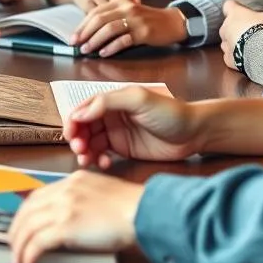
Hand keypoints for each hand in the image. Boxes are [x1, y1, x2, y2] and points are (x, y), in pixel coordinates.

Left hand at [9, 171, 142, 262]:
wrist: (142, 211)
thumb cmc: (132, 208)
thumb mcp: (102, 193)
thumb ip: (83, 200)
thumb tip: (70, 219)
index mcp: (74, 180)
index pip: (39, 195)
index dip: (26, 212)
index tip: (22, 224)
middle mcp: (65, 190)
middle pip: (28, 209)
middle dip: (17, 228)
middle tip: (13, 243)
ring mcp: (64, 207)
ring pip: (28, 226)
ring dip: (19, 244)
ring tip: (18, 258)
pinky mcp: (67, 227)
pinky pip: (38, 243)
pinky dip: (29, 255)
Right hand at [64, 85, 199, 167]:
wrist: (193, 133)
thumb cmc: (170, 112)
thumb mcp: (139, 100)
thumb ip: (109, 102)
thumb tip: (82, 111)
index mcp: (114, 100)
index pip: (85, 108)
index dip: (74, 120)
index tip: (69, 133)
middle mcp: (112, 115)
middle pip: (84, 126)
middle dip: (77, 138)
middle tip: (79, 149)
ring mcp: (117, 133)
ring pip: (91, 142)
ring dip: (85, 151)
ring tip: (87, 160)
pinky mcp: (124, 149)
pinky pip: (102, 154)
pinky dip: (98, 160)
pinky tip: (104, 163)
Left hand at [73, 0, 186, 56]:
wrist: (172, 22)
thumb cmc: (147, 20)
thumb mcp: (129, 13)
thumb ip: (112, 18)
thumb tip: (89, 34)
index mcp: (120, 1)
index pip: (96, 12)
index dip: (82, 25)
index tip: (73, 37)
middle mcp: (127, 7)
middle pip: (100, 19)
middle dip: (85, 33)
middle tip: (76, 45)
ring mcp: (136, 19)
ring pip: (110, 29)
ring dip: (95, 40)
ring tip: (87, 50)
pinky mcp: (144, 32)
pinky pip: (124, 40)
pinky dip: (112, 47)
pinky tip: (104, 53)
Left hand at [220, 0, 262, 69]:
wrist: (262, 52)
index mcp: (234, 14)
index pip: (228, 5)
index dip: (234, 7)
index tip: (240, 10)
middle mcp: (225, 28)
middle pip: (228, 25)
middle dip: (237, 27)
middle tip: (251, 30)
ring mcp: (225, 44)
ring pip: (227, 41)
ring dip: (235, 42)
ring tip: (250, 45)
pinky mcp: (228, 58)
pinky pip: (230, 56)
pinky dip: (237, 57)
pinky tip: (247, 57)